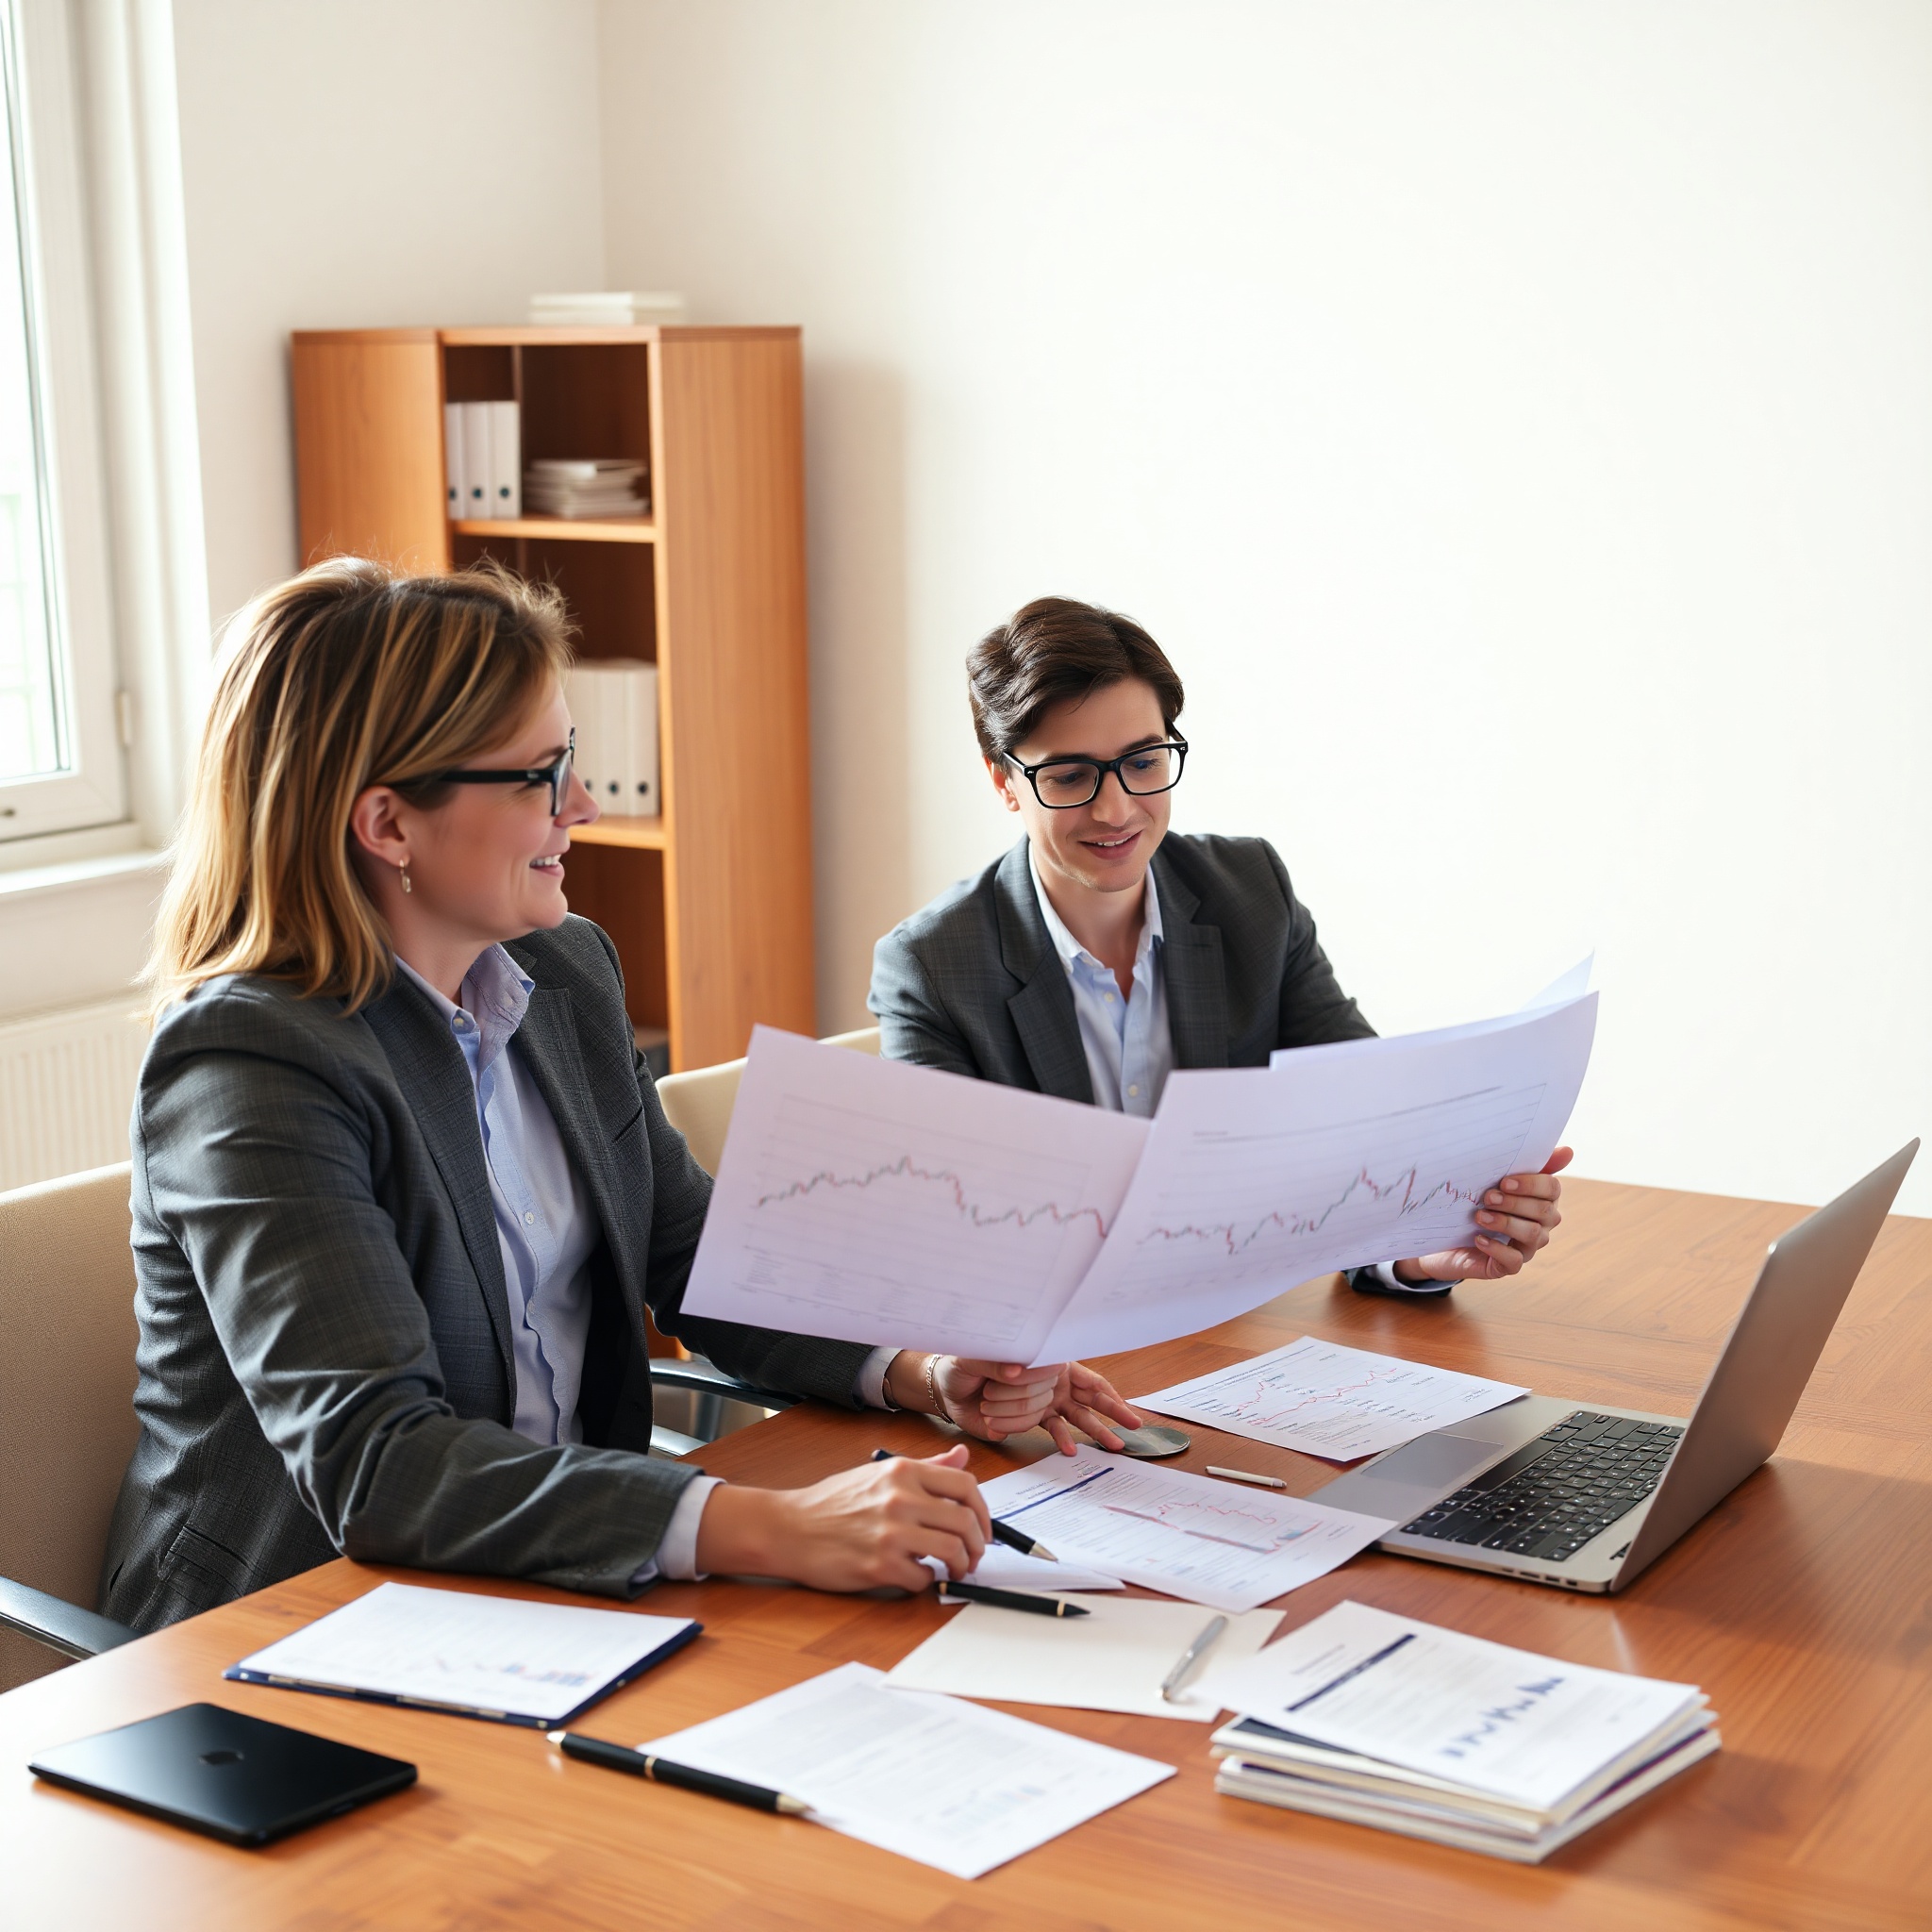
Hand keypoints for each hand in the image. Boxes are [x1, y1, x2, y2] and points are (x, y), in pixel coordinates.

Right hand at [693, 1445, 989, 1590]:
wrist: (788, 1528)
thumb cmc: (831, 1503)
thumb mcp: (878, 1473)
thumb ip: (926, 1467)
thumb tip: (963, 1456)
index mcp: (903, 1471)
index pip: (965, 1485)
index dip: (983, 1511)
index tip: (982, 1527)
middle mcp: (900, 1498)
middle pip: (964, 1522)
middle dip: (977, 1544)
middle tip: (973, 1555)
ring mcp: (891, 1532)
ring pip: (951, 1551)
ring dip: (960, 1565)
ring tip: (953, 1569)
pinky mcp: (880, 1565)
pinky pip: (922, 1578)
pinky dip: (925, 1581)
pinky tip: (915, 1575)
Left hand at [914, 1357, 1142, 1451]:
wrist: (947, 1387)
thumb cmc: (965, 1361)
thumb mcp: (979, 1356)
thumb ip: (999, 1363)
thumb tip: (1016, 1372)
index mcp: (1049, 1358)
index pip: (1083, 1372)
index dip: (1103, 1388)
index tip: (1118, 1401)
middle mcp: (1053, 1379)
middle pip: (1091, 1394)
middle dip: (1114, 1409)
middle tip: (1134, 1423)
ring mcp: (1045, 1399)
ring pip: (1079, 1415)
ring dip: (1096, 1430)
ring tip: (1116, 1445)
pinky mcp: (1031, 1418)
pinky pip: (1053, 1428)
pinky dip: (1062, 1439)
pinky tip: (1071, 1450)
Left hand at [1392, 1147, 1572, 1282]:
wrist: (1441, 1236)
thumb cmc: (1472, 1203)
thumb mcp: (1492, 1180)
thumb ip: (1524, 1163)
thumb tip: (1568, 1151)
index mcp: (1540, 1200)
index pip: (1552, 1189)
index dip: (1532, 1184)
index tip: (1505, 1181)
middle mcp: (1540, 1225)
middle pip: (1545, 1213)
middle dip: (1516, 1203)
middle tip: (1489, 1197)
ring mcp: (1525, 1247)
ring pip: (1533, 1236)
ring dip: (1507, 1223)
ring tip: (1480, 1215)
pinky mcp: (1506, 1267)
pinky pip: (1514, 1261)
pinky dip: (1497, 1249)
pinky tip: (1479, 1238)